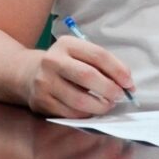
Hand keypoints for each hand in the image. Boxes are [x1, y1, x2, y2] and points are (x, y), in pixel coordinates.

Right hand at [18, 35, 135, 117]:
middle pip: (87, 76)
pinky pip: (70, 113)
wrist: (29, 73)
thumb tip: (127, 84)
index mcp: (67, 44)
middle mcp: (52, 60)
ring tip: (108, 105)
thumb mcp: (79, 54)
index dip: (118, 70)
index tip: (129, 83)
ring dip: (100, 106)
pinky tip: (91, 110)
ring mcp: (44, 82)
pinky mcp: (41, 101)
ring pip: (78, 99)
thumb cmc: (65, 64)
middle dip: (109, 89)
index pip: (98, 55)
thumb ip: (102, 65)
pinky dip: (86, 114)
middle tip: (120, 96)